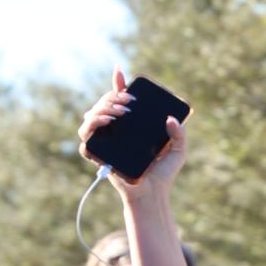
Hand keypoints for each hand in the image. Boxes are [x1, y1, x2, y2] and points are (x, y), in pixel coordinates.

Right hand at [77, 68, 186, 194]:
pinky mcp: (99, 156)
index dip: (117, 83)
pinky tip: (106, 123)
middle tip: (130, 101)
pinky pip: (85, 140)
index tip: (119, 70)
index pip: (119, 100)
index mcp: (129, 125)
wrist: (153, 195)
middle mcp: (114, 131)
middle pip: (103, 104)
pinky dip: (91, 128)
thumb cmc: (163, 173)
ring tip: (118, 112)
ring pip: (90, 117)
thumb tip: (171, 118)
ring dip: (101, 108)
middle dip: (113, 96)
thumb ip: (179, 133)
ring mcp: (105, 142)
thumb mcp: (178, 150)